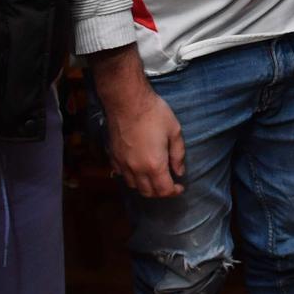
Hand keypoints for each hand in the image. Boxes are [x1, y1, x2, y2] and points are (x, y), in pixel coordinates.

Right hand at [88, 46, 185, 197]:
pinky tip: (138, 168)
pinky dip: (131, 177)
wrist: (127, 101)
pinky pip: (121, 174)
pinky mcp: (113, 156)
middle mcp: (137, 169)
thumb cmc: (154, 113)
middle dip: (160, 192)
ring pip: (133, 186)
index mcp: (155, 164)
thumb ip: (178, 155)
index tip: (180, 186)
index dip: (174, 192)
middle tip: (169, 183)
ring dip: (145, 186)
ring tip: (154, 177)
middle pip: (148, 192)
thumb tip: (179, 171)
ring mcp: (122, 163)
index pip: (164, 190)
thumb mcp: (175, 131)